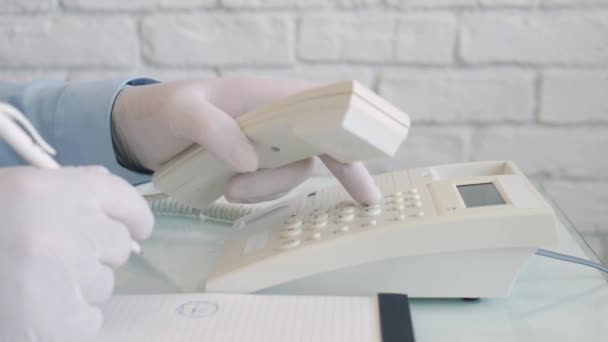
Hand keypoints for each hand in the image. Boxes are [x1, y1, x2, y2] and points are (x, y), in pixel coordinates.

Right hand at [0, 166, 153, 341]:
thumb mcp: (16, 194)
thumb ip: (68, 193)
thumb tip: (118, 211)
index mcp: (50, 190)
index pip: (124, 201)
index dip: (133, 217)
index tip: (136, 228)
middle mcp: (63, 229)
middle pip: (118, 245)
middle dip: (94, 253)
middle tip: (51, 257)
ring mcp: (63, 277)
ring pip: (104, 283)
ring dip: (78, 286)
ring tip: (32, 283)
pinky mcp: (58, 323)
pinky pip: (90, 318)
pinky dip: (70, 318)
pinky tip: (35, 309)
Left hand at [112, 77, 380, 203]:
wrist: (140, 130)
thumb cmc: (163, 110)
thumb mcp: (182, 112)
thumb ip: (214, 130)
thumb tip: (250, 162)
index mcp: (266, 96)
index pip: (322, 108)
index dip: (349, 133)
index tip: (367, 162)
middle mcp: (273, 119)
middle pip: (310, 150)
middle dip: (284, 179)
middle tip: (238, 193)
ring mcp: (265, 143)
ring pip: (291, 171)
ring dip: (264, 190)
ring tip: (224, 191)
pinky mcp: (253, 165)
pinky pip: (273, 183)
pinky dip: (261, 194)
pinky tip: (232, 192)